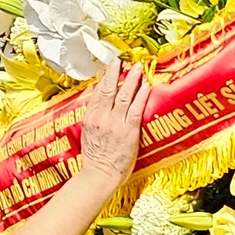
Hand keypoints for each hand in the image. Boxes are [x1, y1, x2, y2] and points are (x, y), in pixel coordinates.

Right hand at [77, 63, 149, 182]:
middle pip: (109, 89)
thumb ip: (94, 118)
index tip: (111, 65)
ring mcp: (115, 123)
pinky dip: (142, 96)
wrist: (99, 175)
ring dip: (131, 79)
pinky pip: (136, 109)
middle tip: (123, 60)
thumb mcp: (88, 134)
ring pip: (124, 95)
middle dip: (116, 72)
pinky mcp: (129, 131)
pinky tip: (146, 86)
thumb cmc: (95, 158)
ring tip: (137, 68)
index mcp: (91, 117)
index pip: (98, 91)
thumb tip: (100, 105)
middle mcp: (102, 117)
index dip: (105, 76)